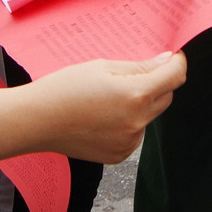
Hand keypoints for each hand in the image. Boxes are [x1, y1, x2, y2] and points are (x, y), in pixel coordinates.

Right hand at [25, 51, 187, 162]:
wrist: (36, 121)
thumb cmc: (64, 89)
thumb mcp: (103, 67)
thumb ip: (140, 66)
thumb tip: (167, 61)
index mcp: (136, 95)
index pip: (175, 76)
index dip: (176, 62)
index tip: (170, 56)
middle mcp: (137, 122)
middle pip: (165, 96)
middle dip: (157, 82)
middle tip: (130, 75)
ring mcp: (129, 142)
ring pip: (150, 116)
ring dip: (140, 104)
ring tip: (107, 99)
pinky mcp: (119, 155)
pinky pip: (135, 133)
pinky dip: (127, 123)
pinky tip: (102, 117)